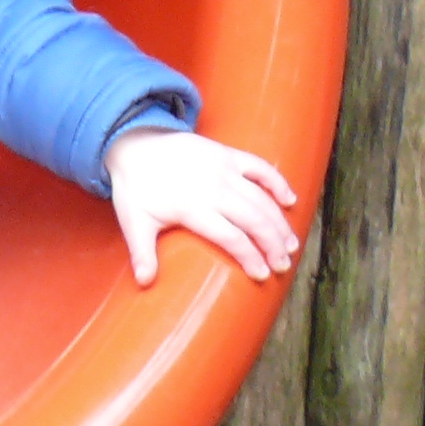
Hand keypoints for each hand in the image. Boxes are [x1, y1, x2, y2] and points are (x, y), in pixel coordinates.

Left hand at [105, 127, 300, 284]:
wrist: (134, 143)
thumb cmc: (135, 187)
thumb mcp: (133, 221)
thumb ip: (142, 253)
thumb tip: (144, 283)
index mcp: (192, 207)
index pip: (230, 237)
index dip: (250, 257)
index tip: (262, 274)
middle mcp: (213, 188)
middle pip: (253, 220)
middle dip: (272, 245)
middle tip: (283, 266)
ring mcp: (223, 168)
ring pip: (261, 198)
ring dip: (279, 222)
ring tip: (291, 245)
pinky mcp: (227, 154)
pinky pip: (260, 167)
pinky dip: (277, 182)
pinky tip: (290, 201)